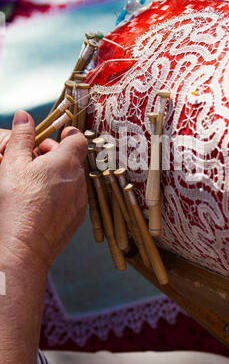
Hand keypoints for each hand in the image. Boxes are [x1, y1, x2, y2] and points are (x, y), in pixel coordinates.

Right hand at [0, 110, 87, 270]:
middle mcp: (79, 179)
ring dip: (59, 175)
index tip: (54, 136)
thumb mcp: (13, 164)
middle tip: (35, 159)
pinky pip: (73, 198)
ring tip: (36, 182)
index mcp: (66, 161)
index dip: (67, 134)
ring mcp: (80, 200)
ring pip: (74, 179)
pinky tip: (42, 202)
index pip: (78, 138)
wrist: (24, 247)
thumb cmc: (17, 203)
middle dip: (57, 154)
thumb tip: (24, 116)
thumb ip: (21, 137)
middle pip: (74, 158)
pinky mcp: (77, 218)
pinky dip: (61, 194)